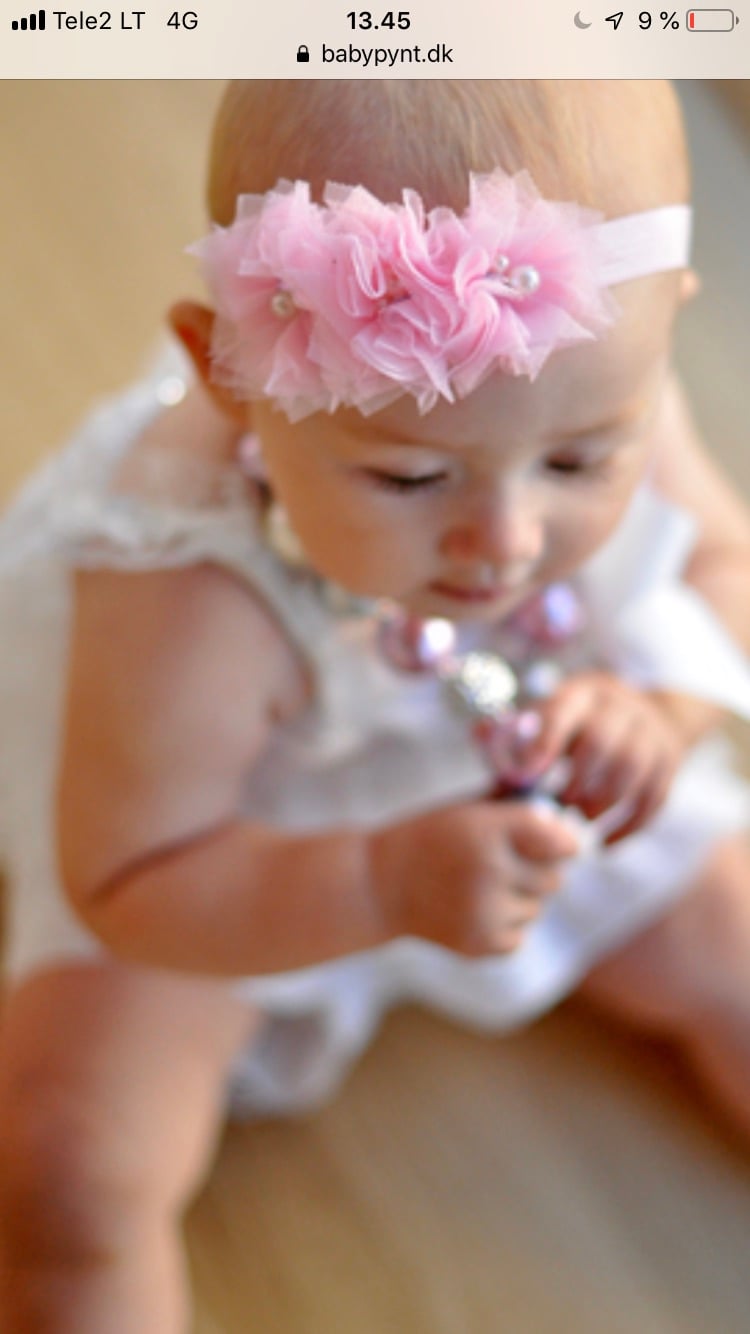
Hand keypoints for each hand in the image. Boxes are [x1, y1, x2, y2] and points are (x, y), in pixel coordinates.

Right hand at [369, 800, 578, 957]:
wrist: (376, 885)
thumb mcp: (465, 810)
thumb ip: (514, 812)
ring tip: (479, 887)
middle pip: (554, 879)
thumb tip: (567, 821)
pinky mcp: (478, 944)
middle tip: (504, 864)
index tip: (557, 844)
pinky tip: (472, 909)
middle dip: (537, 871)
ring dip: (518, 899)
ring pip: (536, 909)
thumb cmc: (427, 838)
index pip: (559, 841)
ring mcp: (484, 912)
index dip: (563, 843)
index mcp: (486, 830)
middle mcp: (489, 870)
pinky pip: (518, 936)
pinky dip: (503, 926)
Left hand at [502, 673, 687, 844]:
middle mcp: (621, 706)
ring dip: (600, 803)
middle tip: (557, 805)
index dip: (545, 743)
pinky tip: (605, 844)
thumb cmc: (579, 724)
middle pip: (601, 743)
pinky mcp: (670, 761)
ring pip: (631, 770)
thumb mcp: (549, 714)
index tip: (529, 777)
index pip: (565, 711)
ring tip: (578, 819)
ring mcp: (651, 732)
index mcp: (582, 693)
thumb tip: (481, 734)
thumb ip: (515, 730)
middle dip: (575, 782)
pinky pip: (654, 798)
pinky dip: (628, 827)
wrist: (650, 713)